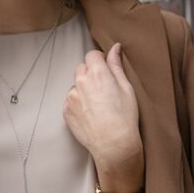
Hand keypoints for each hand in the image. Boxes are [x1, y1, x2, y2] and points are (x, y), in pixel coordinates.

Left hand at [62, 42, 142, 182]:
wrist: (113, 144)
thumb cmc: (124, 117)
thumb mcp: (127, 88)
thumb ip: (117, 65)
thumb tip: (114, 48)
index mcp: (98, 74)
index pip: (92, 55)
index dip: (99, 61)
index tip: (105, 70)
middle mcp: (81, 82)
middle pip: (81, 68)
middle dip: (90, 73)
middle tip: (103, 88)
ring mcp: (71, 97)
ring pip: (76, 85)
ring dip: (83, 89)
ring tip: (97, 105)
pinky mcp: (66, 110)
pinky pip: (70, 101)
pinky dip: (78, 104)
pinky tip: (91, 114)